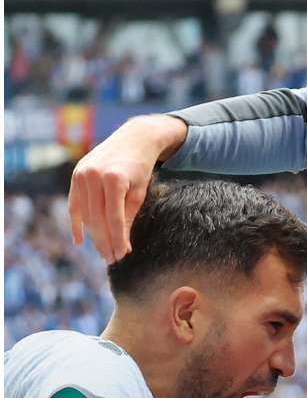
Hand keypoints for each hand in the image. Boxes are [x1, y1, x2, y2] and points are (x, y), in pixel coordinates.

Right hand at [68, 115, 186, 262]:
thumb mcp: (139, 193)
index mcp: (113, 180)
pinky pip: (74, 204)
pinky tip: (80, 240)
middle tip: (112, 259)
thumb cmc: (141, 168)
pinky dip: (77, 222)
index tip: (121, 255)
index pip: (113, 218)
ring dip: (93, 236)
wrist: (134, 139)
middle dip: (105, 241)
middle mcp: (93, 176)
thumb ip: (128, 218)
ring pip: (85, 214)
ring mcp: (81, 175)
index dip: (117, 240)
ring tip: (103, 252)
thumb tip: (123, 247)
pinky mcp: (76, 175)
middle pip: (97, 219)